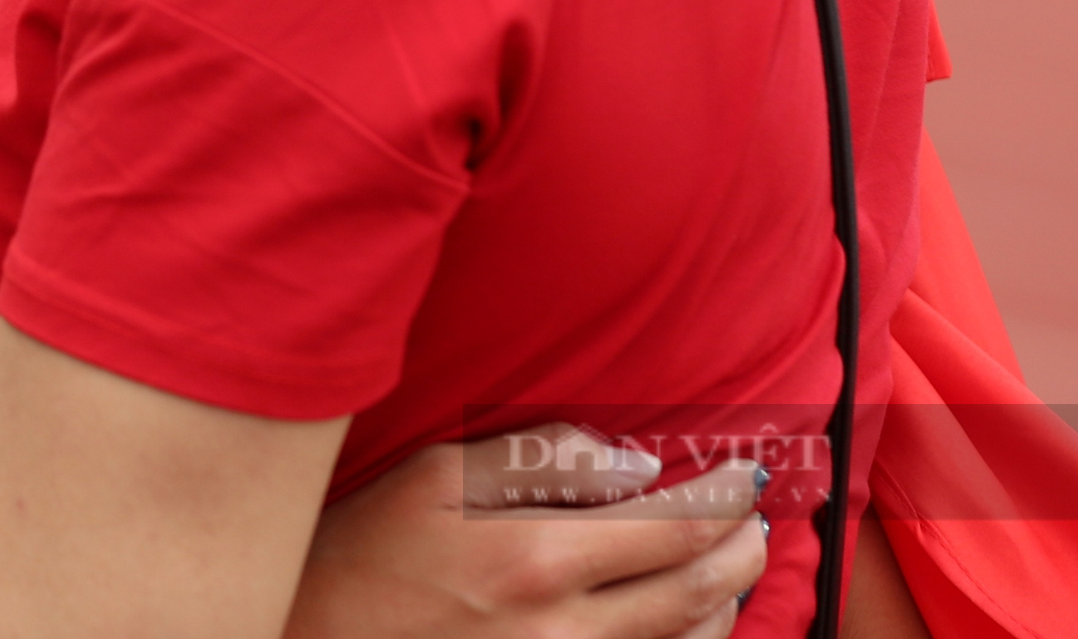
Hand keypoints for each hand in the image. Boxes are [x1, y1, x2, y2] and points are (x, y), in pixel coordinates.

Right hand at [289, 428, 765, 638]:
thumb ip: (545, 457)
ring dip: (723, 606)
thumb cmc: (375, 539)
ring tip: (733, 568)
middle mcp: (561, 631)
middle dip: (740, 551)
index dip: (719, 498)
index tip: (743, 473)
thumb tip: (636, 463)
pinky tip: (687, 624)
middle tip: (757, 521)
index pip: (669, 525)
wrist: (320, 632)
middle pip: (693, 593)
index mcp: (537, 555)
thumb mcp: (446, 469)